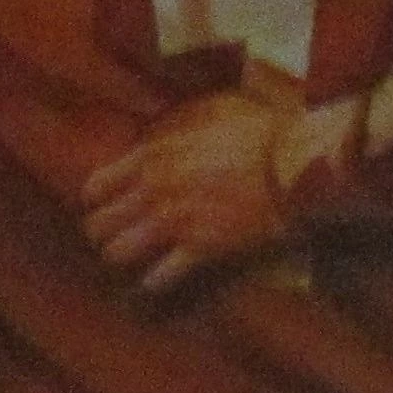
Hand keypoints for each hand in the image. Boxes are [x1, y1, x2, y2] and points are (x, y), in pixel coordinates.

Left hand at [82, 94, 297, 294]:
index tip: (104, 208)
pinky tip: (156, 281)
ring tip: (133, 259)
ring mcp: (175, 220)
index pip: (97, 187)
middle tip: (115, 237)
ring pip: (118, 252)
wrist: (295, 163)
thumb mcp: (210, 110)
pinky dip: (154, 282)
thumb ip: (176, 124)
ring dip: (123, 257)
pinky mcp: (200, 248)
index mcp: (152, 154)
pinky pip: (159, 276)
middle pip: (98, 224)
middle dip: (103, 233)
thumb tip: (157, 134)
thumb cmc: (260, 131)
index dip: (96, 202)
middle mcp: (154, 189)